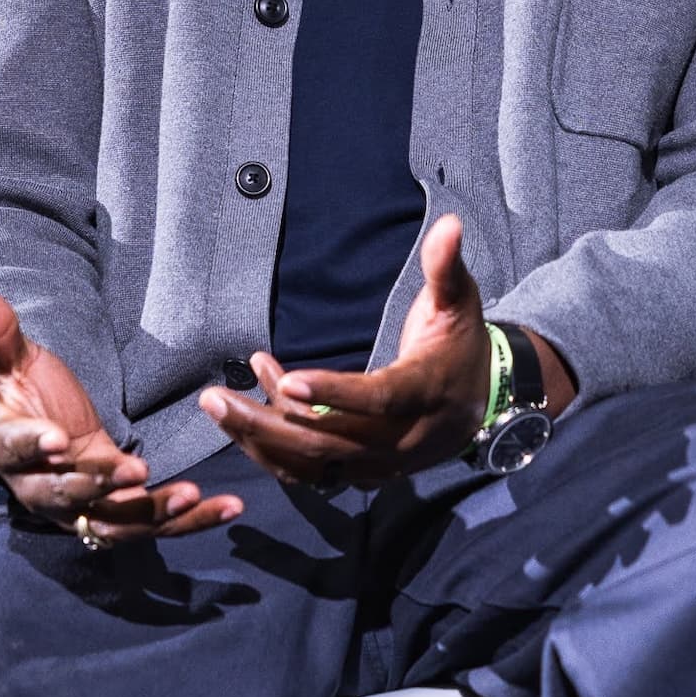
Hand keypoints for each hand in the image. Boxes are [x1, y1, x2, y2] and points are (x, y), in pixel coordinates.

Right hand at [0, 276, 243, 539]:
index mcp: (9, 448)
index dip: (37, 445)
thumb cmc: (30, 390)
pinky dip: (191, 520)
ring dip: (154, 511)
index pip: (18, 450)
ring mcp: (82, 509)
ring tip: (191, 496)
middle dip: (99, 484)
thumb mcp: (14, 357)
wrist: (53, 428)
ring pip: (115, 520)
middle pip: (66, 495)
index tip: (59, 439)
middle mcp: (40, 489)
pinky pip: (154, 525)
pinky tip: (230, 507)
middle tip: (133, 470)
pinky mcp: (119, 516)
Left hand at [196, 214, 490, 486]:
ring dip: (259, 439)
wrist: (481, 401)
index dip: (335, 392)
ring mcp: (380, 463)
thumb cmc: (460, 342)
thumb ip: (445, 267)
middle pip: (330, 441)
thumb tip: (448, 224)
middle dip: (267, 423)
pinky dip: (273, 450)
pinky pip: (311, 472)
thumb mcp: (458, 301)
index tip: (286, 381)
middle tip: (214, 398)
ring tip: (216, 405)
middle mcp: (403, 439)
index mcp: (426, 392)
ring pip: (312, 464)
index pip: (379, 399)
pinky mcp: (362, 473)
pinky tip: (242, 416)